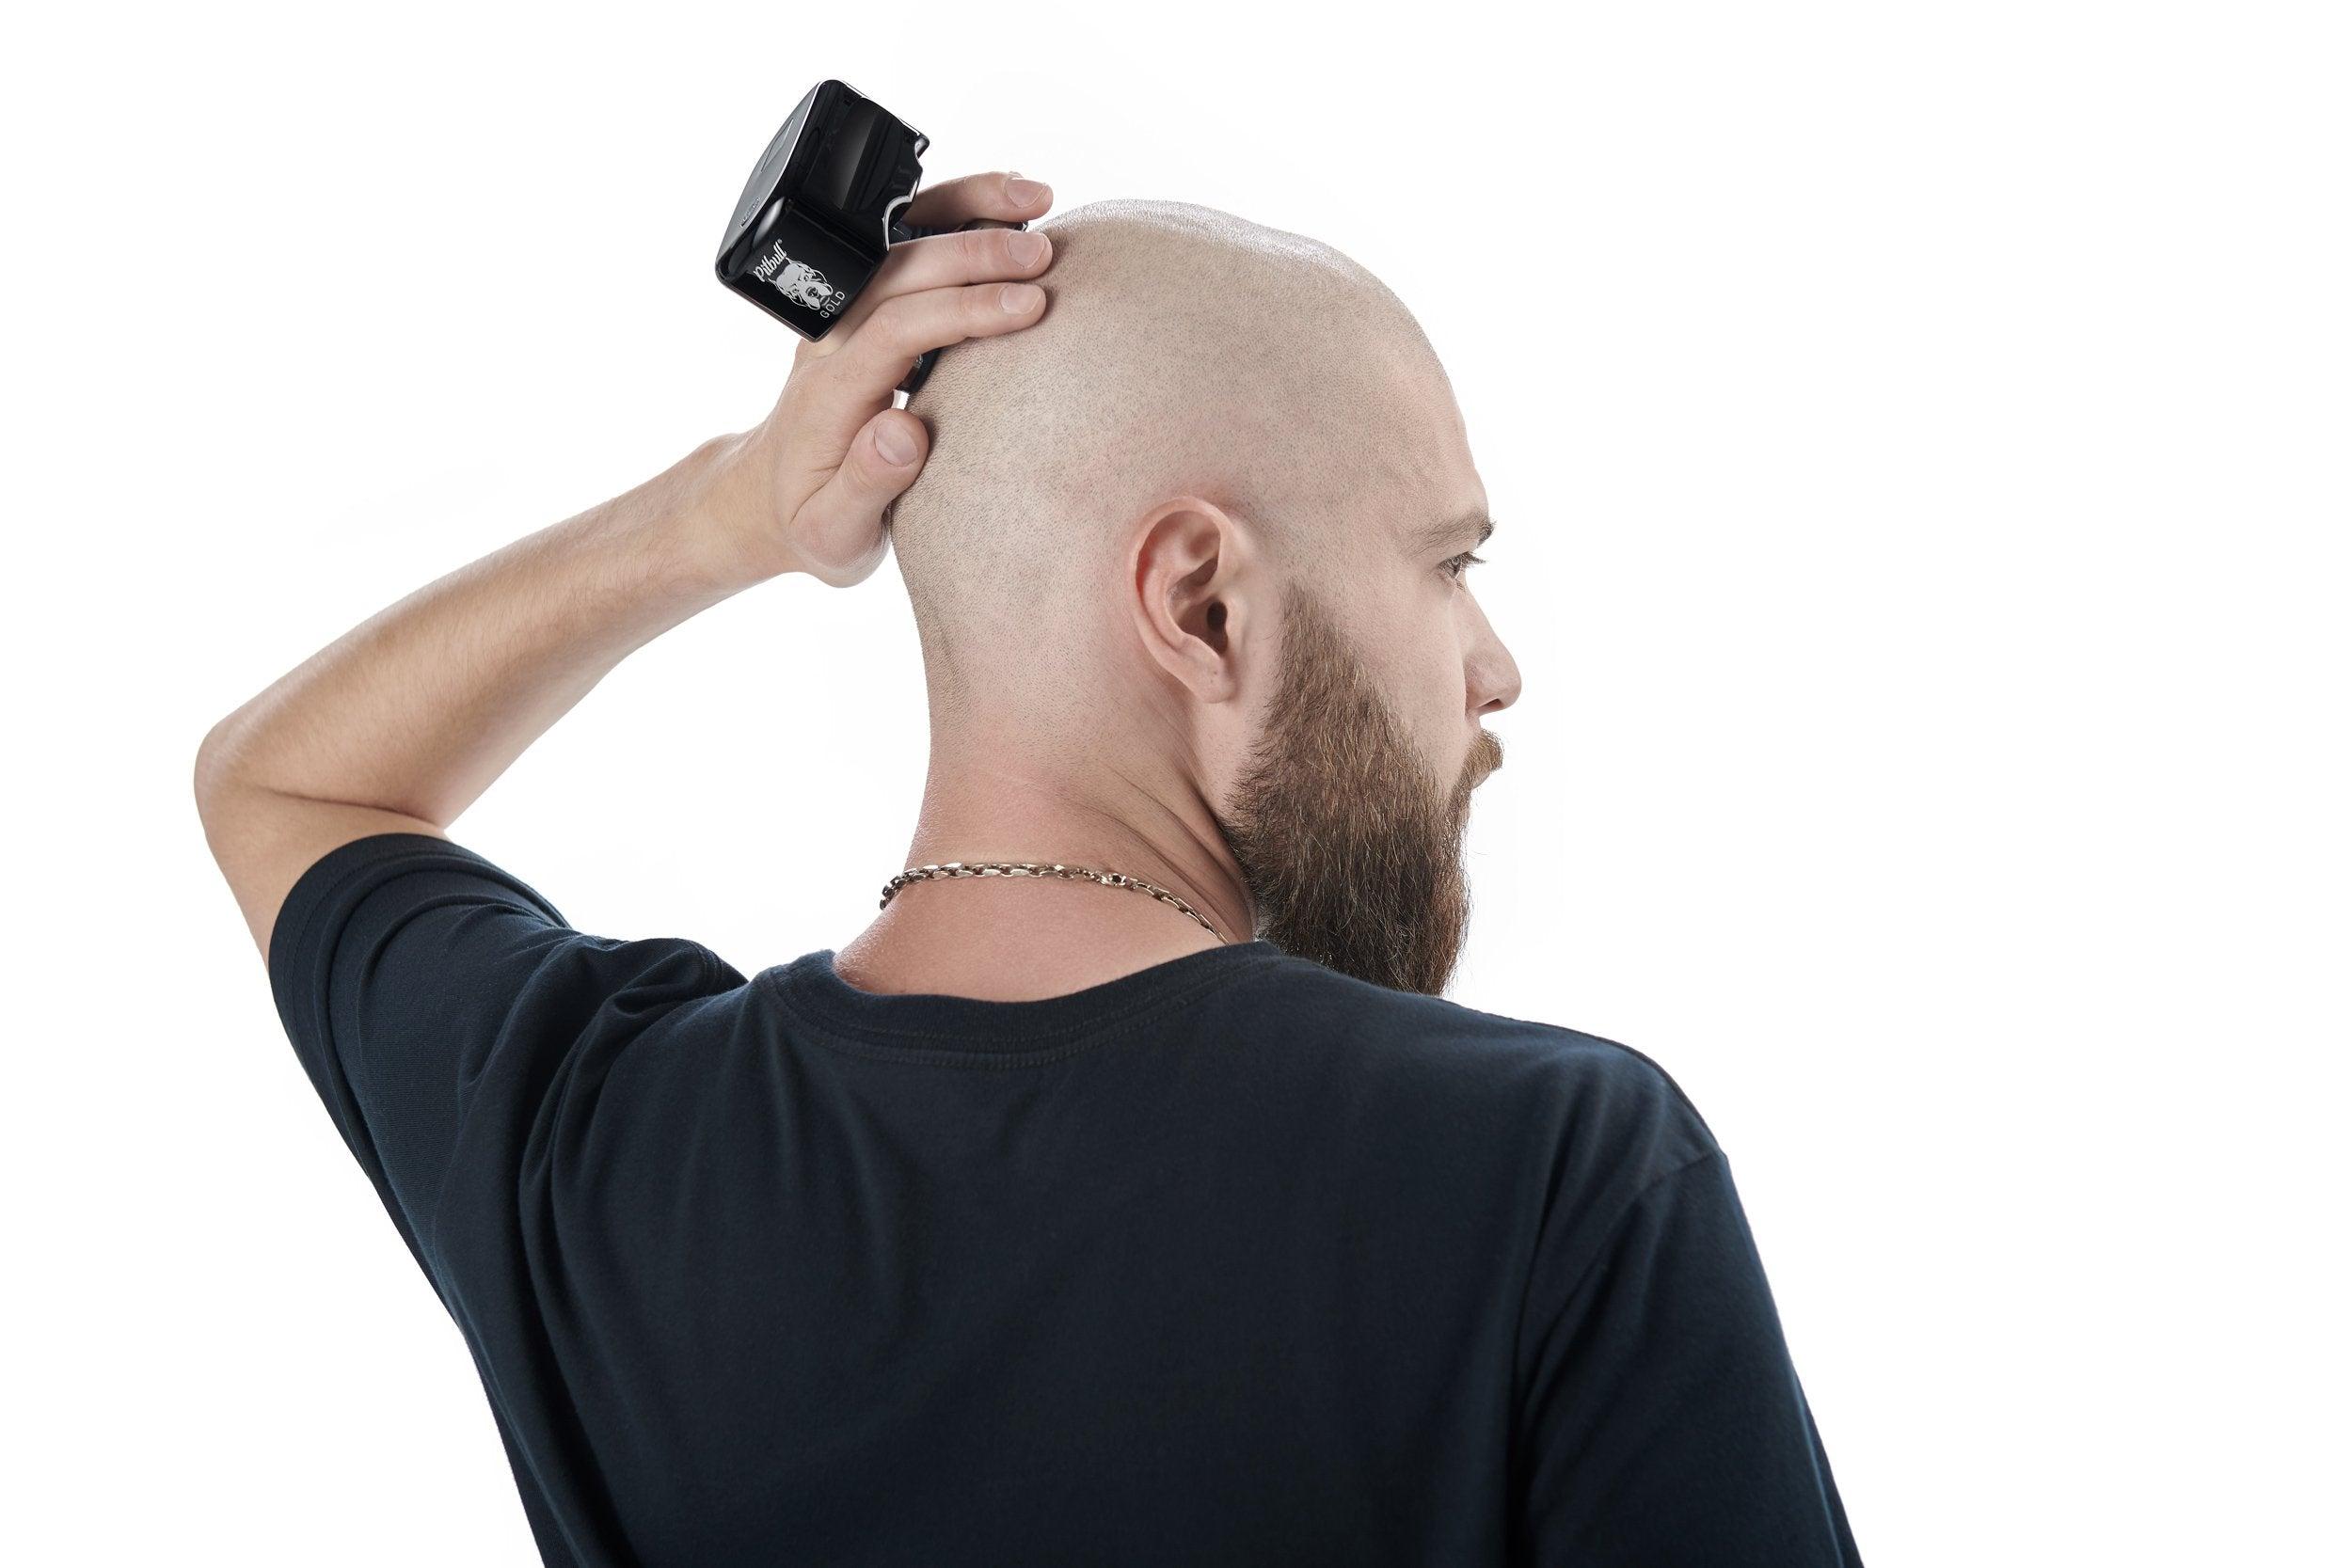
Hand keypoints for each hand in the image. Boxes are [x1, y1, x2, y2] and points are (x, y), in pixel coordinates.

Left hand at [700, 170, 1056, 587]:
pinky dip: (960, 217)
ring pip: (899, 237)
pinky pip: (910, 247)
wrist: (769, 498)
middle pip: (898, 269)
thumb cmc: (811, 520)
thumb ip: (866, 486)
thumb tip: (903, 433)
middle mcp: (833, 338)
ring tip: (1036, 196)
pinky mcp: (868, 307)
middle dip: (973, 253)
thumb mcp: (832, 532)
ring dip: (965, 209)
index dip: (961, 310)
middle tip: (1045, 256)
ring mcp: (848, 315)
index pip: (894, 327)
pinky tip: (1011, 208)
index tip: (1028, 308)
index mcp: (829, 391)